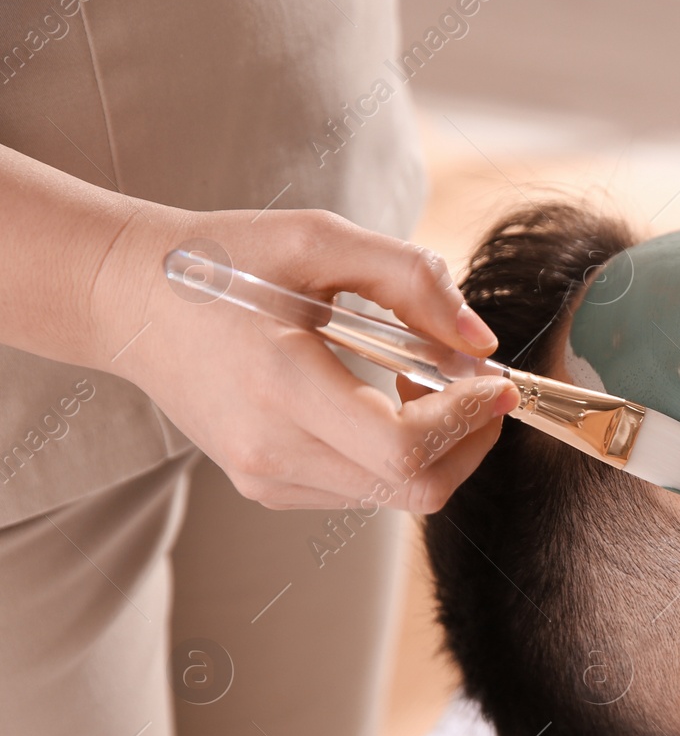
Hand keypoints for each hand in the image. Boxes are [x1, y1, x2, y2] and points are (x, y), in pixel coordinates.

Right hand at [90, 202, 518, 511]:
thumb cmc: (220, 260)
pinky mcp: (266, 485)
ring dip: (438, 445)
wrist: (126, 297)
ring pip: (396, 495)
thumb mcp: (319, 240)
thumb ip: (411, 281)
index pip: (405, 449)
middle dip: (470, 440)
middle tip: (474, 383)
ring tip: (418, 377)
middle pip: (415, 488)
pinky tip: (382, 399)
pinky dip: (398, 453)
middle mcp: (271, 452)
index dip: (470, 421)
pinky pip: (364, 488)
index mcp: (280, 389)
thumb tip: (481, 343)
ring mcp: (265, 478)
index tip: (497, 380)